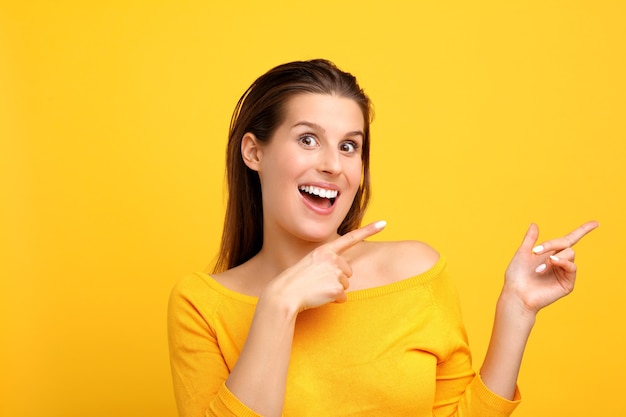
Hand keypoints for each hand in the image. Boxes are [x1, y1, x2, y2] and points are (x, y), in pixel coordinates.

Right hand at [265, 221, 386, 311]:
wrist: (285, 294)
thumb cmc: (296, 280)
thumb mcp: (310, 263)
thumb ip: (327, 263)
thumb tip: (341, 276)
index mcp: (325, 250)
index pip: (350, 238)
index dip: (369, 230)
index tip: (383, 223)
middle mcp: (332, 258)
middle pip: (348, 271)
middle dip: (338, 279)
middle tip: (318, 282)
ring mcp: (335, 272)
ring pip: (346, 285)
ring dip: (334, 290)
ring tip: (317, 288)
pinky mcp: (336, 287)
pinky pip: (343, 297)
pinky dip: (333, 300)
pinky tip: (320, 296)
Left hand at [503, 221, 598, 313]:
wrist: (516, 294)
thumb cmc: (516, 276)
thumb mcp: (523, 253)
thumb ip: (530, 239)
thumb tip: (534, 224)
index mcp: (550, 253)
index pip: (570, 239)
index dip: (583, 230)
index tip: (596, 223)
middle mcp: (559, 262)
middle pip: (566, 244)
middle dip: (551, 244)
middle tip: (535, 251)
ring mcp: (564, 272)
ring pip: (570, 254)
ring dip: (553, 257)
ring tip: (539, 268)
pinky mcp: (568, 283)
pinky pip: (572, 267)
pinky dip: (562, 262)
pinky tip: (551, 263)